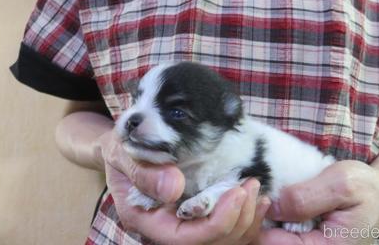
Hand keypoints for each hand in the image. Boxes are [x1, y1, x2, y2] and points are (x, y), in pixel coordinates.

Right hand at [99, 131, 270, 243]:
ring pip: (223, 240)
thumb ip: (143, 172)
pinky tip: (257, 197)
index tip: (236, 193)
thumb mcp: (123, 153)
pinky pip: (228, 228)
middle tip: (251, 184)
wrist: (123, 145)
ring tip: (256, 188)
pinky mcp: (198, 213)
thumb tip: (173, 189)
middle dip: (237, 219)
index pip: (184, 238)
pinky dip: (247, 216)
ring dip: (247, 219)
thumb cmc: (121, 147)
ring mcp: (184, 222)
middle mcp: (167, 227)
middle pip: (210, 242)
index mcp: (146, 220)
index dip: (216, 222)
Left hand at [253, 160, 378, 244]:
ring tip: (268, 193)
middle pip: (271, 242)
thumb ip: (306, 198)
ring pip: (274, 236)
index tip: (258, 197)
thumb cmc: (367, 188)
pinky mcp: (306, 237)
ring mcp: (310, 244)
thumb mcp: (340, 184)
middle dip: (261, 218)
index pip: (276, 244)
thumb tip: (273, 208)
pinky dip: (275, 214)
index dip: (261, 222)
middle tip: (257, 191)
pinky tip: (276, 198)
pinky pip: (283, 230)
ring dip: (267, 215)